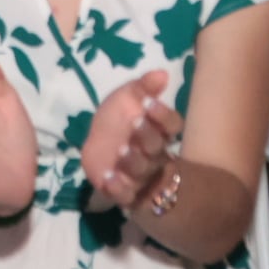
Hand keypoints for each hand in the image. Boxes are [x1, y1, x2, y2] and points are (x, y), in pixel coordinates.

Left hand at [78, 70, 180, 208]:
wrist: (97, 147)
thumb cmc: (118, 120)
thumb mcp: (127, 97)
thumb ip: (144, 87)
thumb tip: (162, 73)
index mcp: (159, 131)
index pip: (171, 126)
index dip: (163, 116)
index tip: (149, 103)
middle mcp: (154, 155)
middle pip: (157, 148)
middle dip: (148, 136)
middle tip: (135, 123)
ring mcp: (140, 176)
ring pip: (143, 171)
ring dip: (134, 161)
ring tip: (123, 150)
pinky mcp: (123, 192)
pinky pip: (126, 195)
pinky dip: (119, 188)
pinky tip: (110, 178)